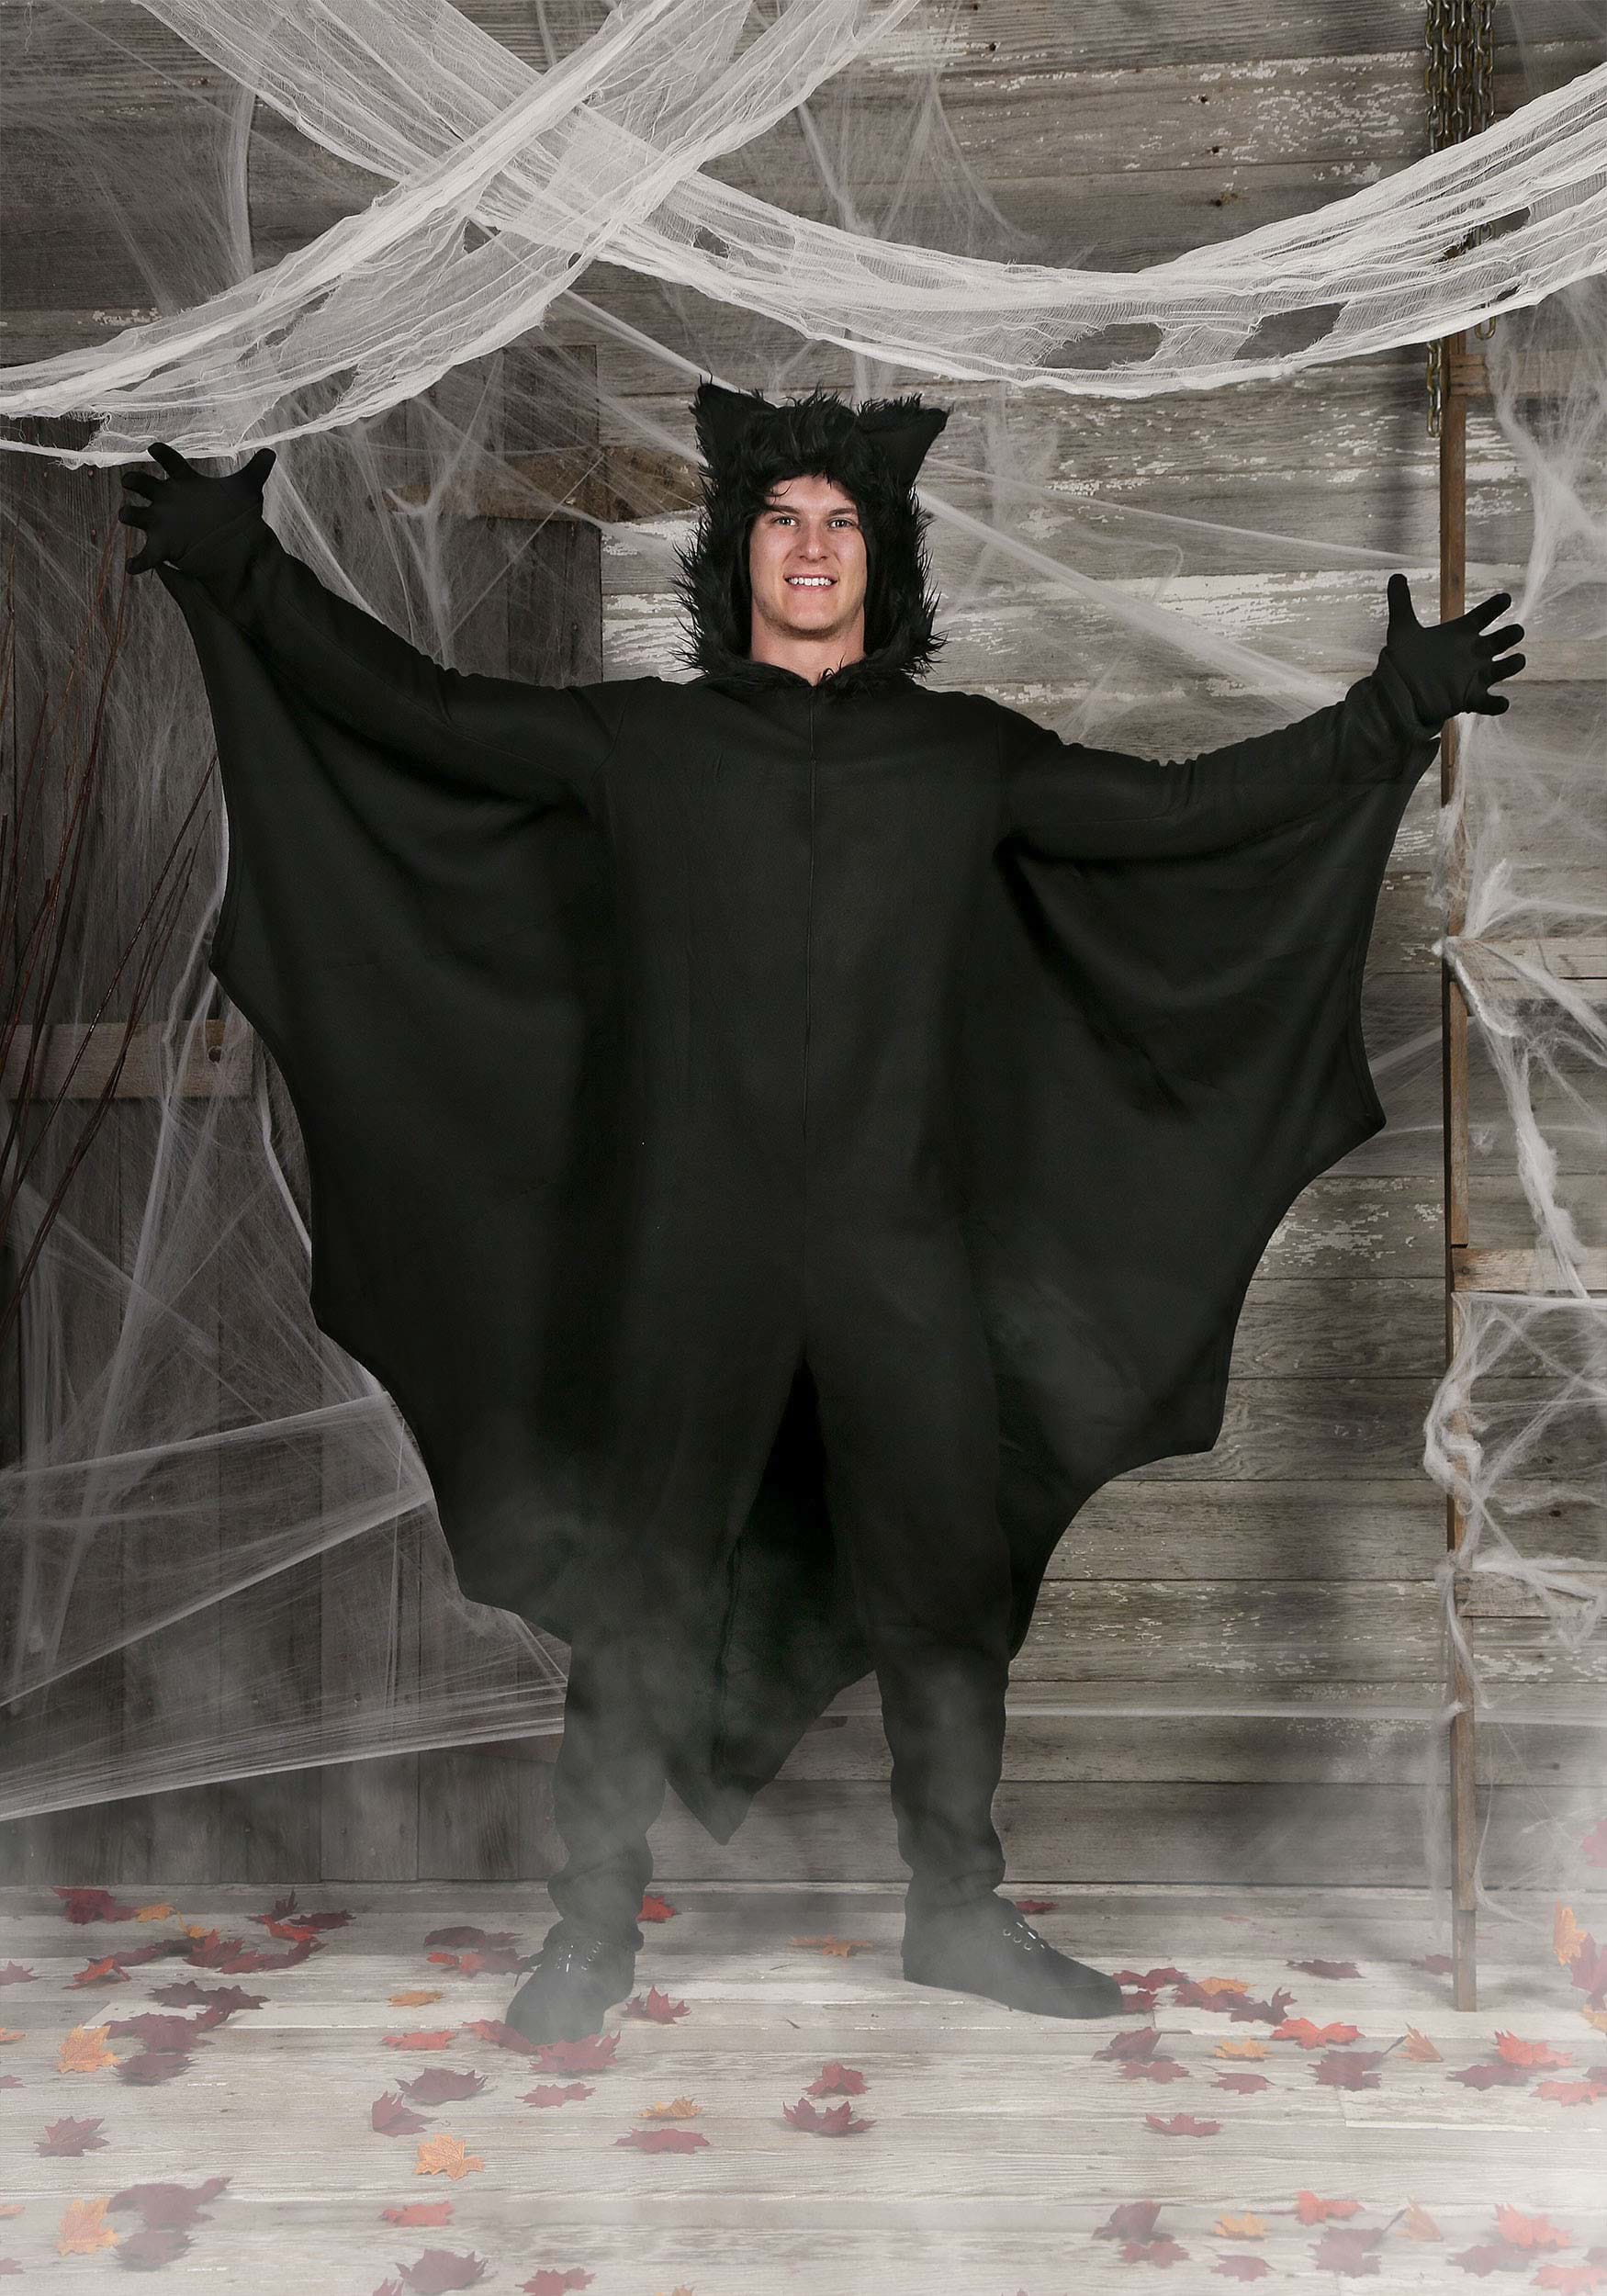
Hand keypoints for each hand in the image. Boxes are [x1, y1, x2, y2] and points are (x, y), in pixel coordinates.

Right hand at [119, 440, 276, 575]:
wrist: (236, 547)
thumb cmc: (236, 515)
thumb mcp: (247, 491)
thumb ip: (257, 470)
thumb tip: (271, 452)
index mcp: (185, 483)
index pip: (171, 464)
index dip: (162, 455)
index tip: (153, 448)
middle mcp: (169, 499)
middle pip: (145, 484)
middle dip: (135, 480)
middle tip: (128, 479)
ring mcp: (163, 523)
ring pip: (136, 515)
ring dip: (129, 514)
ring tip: (125, 514)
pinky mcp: (163, 547)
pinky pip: (147, 555)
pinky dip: (137, 562)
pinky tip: (131, 567)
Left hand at [1383, 570, 1524, 724]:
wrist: (1399, 693)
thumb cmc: (1405, 660)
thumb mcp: (1401, 630)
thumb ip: (1401, 603)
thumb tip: (1395, 575)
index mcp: (1462, 634)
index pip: (1484, 615)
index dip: (1495, 607)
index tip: (1505, 599)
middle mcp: (1473, 653)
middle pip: (1501, 640)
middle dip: (1510, 635)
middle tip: (1515, 632)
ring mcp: (1475, 676)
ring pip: (1502, 669)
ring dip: (1511, 665)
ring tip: (1518, 660)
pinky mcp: (1470, 699)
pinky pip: (1489, 702)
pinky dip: (1497, 704)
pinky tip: (1502, 702)